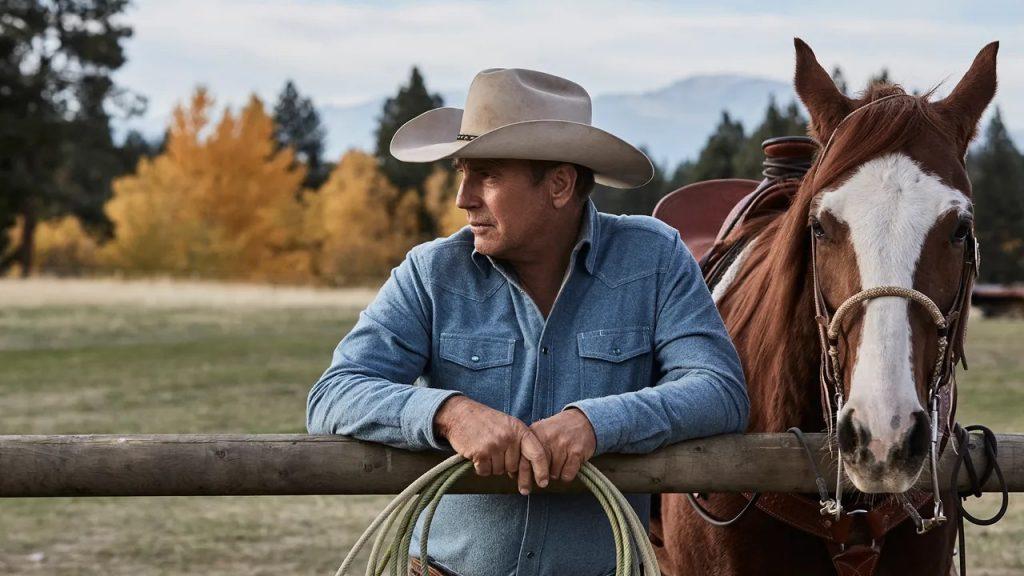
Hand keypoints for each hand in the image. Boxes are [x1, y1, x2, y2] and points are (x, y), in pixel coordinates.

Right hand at [434, 396, 548, 493]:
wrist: (459, 414)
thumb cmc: (485, 422)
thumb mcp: (508, 425)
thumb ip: (520, 443)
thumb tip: (526, 471)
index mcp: (519, 429)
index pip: (537, 454)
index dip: (541, 471)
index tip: (543, 483)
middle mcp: (509, 437)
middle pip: (515, 467)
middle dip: (505, 465)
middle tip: (494, 451)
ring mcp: (495, 445)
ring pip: (500, 471)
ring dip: (492, 466)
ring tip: (485, 449)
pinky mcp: (480, 453)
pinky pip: (485, 472)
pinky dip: (480, 467)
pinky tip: (477, 454)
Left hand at [527, 408, 596, 482]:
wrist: (582, 420)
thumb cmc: (557, 431)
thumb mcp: (539, 432)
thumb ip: (526, 449)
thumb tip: (514, 474)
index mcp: (534, 434)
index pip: (523, 461)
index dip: (523, 476)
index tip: (524, 486)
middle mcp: (547, 438)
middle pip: (539, 471)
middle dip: (541, 476)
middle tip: (544, 476)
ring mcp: (562, 445)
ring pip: (554, 474)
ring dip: (556, 473)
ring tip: (559, 462)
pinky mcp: (576, 452)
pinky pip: (567, 475)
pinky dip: (567, 474)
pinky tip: (568, 464)